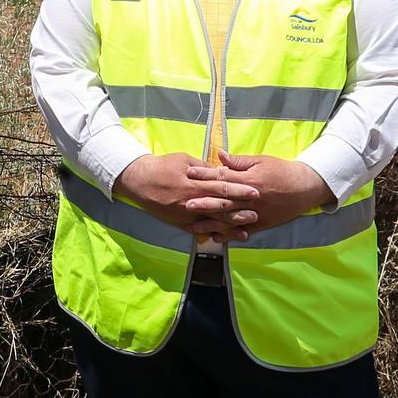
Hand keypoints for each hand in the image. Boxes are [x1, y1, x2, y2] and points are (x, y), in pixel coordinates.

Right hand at [113, 153, 259, 240]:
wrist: (140, 181)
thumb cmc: (163, 166)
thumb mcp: (185, 160)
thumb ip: (205, 167)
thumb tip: (222, 170)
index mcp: (194, 183)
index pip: (222, 187)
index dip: (239, 190)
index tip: (255, 191)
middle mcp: (191, 201)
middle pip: (220, 207)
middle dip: (240, 210)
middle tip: (257, 212)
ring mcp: (185, 215)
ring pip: (212, 222)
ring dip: (229, 225)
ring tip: (246, 228)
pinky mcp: (179, 223)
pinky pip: (199, 231)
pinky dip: (212, 234)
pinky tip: (224, 237)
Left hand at [186, 150, 335, 240]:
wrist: (304, 188)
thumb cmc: (281, 171)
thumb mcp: (261, 161)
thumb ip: (239, 161)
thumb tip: (220, 156)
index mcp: (250, 180)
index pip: (223, 177)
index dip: (205, 175)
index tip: (189, 173)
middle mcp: (251, 199)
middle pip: (224, 201)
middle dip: (204, 202)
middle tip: (185, 203)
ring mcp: (256, 213)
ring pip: (230, 219)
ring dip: (212, 223)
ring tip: (194, 226)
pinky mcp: (260, 223)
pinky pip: (242, 230)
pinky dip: (229, 235)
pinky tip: (215, 237)